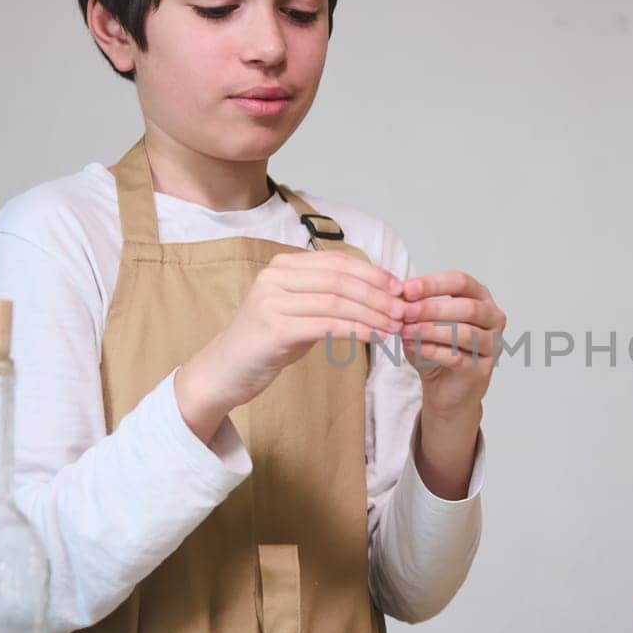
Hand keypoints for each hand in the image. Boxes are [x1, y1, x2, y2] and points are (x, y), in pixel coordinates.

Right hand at [175, 250, 404, 441]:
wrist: (227, 370)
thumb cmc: (269, 340)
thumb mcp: (300, 309)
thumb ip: (329, 295)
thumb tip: (378, 290)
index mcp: (284, 265)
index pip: (339, 262)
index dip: (374, 274)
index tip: (400, 289)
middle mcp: (276, 277)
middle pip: (342, 280)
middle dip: (379, 294)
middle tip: (405, 310)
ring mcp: (272, 301)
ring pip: (338, 302)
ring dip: (373, 314)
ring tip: (396, 326)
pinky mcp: (274, 328)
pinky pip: (327, 325)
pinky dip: (357, 330)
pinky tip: (375, 337)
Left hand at [398, 271, 505, 418]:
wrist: (445, 391)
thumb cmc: (437, 351)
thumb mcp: (422, 323)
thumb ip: (414, 308)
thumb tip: (398, 294)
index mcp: (481, 298)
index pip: (461, 282)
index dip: (433, 284)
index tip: (406, 289)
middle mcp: (493, 319)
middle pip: (467, 307)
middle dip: (432, 308)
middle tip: (405, 311)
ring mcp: (492, 345)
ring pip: (465, 333)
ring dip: (431, 330)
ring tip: (406, 330)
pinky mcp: (483, 369)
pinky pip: (458, 357)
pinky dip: (433, 351)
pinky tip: (414, 347)